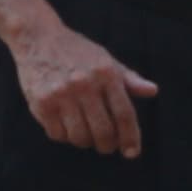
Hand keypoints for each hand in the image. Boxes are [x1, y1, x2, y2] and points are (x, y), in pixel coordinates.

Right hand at [10, 19, 158, 155]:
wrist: (38, 38)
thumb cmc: (77, 51)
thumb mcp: (106, 60)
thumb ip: (129, 79)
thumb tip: (153, 91)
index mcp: (106, 73)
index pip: (124, 114)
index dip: (130, 137)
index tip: (132, 153)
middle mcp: (84, 84)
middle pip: (103, 131)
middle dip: (107, 146)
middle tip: (106, 146)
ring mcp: (61, 94)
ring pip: (79, 137)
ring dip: (85, 142)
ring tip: (85, 133)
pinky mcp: (41, 103)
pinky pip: (57, 135)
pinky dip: (64, 136)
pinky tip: (66, 125)